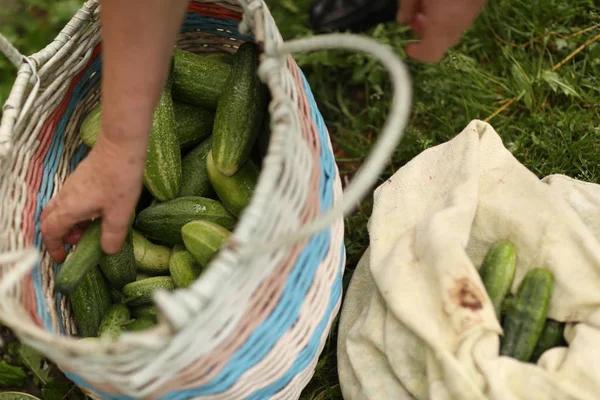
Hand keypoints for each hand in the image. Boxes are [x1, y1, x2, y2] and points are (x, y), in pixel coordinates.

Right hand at [40, 135, 144, 262]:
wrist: (120, 147)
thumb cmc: (119, 180)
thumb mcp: (120, 214)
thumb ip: (112, 235)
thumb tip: (107, 250)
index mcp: (69, 209)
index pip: (50, 232)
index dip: (54, 248)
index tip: (63, 258)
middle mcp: (64, 197)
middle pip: (50, 220)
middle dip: (60, 235)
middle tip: (79, 242)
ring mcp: (71, 186)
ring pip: (60, 209)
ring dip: (70, 223)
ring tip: (92, 228)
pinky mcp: (80, 178)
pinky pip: (70, 200)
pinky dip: (77, 212)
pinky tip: (98, 212)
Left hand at [397, 0, 486, 62]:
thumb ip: (407, 4)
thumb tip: (403, 20)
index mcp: (443, 20)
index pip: (431, 52)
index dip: (418, 54)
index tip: (408, 46)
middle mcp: (460, 20)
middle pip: (443, 42)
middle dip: (427, 34)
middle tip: (416, 18)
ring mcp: (473, 11)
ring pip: (453, 29)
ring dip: (438, 23)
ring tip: (427, 5)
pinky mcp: (478, 3)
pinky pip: (462, 16)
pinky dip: (449, 13)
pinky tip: (441, 0)